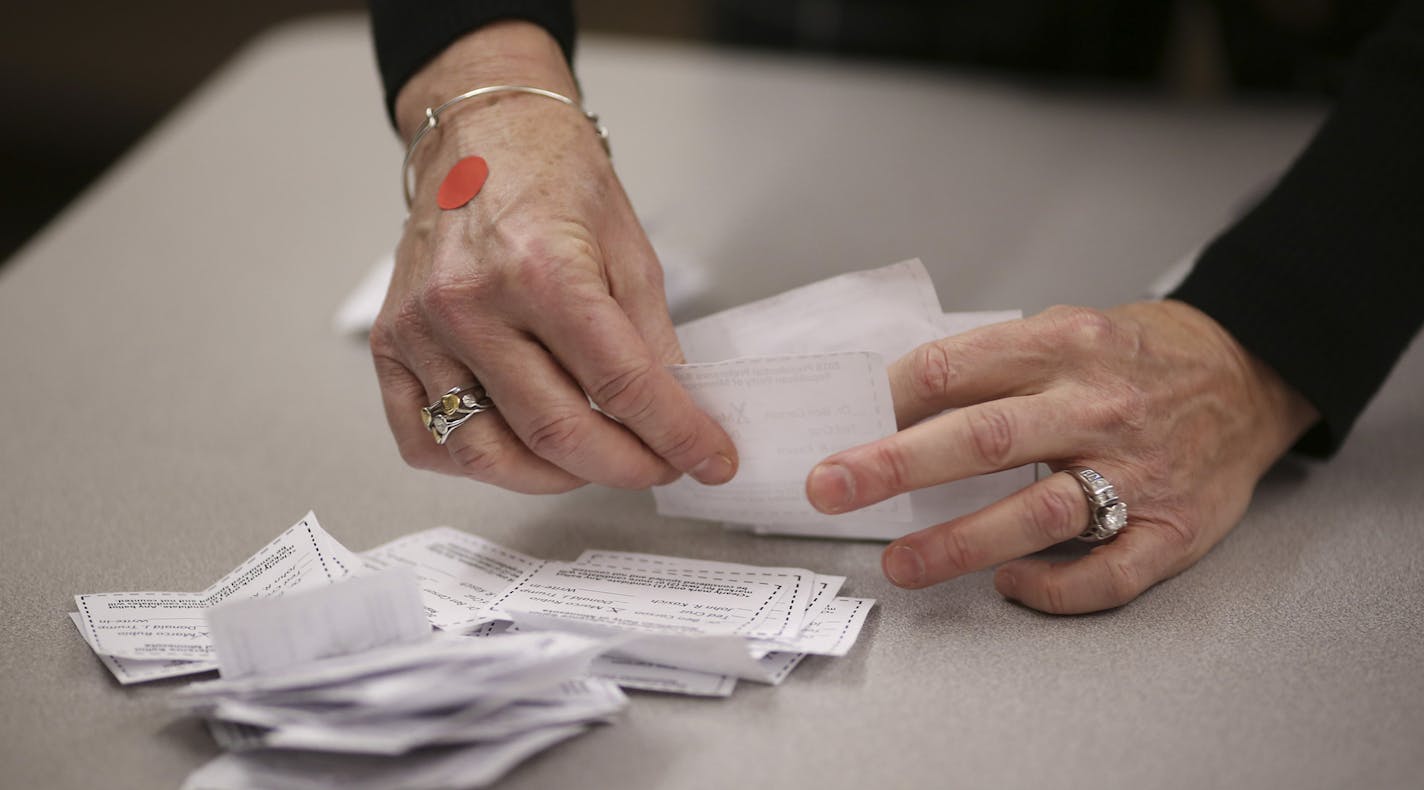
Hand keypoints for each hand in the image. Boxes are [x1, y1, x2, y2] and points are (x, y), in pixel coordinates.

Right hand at [371, 22, 737, 492]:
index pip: (621, 385)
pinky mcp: (390, 345)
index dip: (675, 435)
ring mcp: (422, 330)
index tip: (709, 460)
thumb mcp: (630, 250)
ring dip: (554, 478)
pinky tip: (519, 448)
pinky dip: (477, 464)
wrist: (481, 134)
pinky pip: (423, 441)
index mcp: (541, 270)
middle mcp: (471, 304)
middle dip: (624, 466)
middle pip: (555, 431)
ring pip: (486, 453)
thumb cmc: (554, 180)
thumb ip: (651, 340)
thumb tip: (676, 414)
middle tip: (659, 465)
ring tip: (594, 462)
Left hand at [804, 301, 1318, 612]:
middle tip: (831, 489)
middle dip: (895, 466)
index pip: (954, 369)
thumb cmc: (1135, 357)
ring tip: (899, 564)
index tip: (840, 427)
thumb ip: (988, 364)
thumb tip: (890, 407)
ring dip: (960, 542)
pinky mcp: (1172, 529)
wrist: (1248, 375)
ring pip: (1039, 513)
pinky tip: (1008, 586)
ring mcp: (1138, 471)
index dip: (887, 399)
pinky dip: (1052, 587)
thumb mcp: (1064, 329)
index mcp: (1064, 345)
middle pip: (984, 437)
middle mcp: (1098, 406)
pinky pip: (1108, 572)